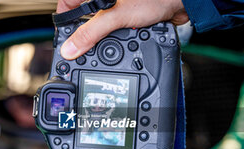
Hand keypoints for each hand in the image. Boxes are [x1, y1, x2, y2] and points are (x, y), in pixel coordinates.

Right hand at [57, 0, 188, 59]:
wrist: (180, 3)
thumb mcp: (116, 17)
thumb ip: (91, 32)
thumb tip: (70, 48)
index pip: (68, 3)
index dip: (63, 19)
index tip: (63, 36)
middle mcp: (104, 0)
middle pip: (82, 17)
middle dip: (82, 33)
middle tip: (80, 47)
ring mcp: (115, 9)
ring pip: (97, 26)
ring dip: (99, 38)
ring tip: (102, 45)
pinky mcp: (125, 18)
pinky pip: (111, 31)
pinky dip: (112, 39)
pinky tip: (117, 43)